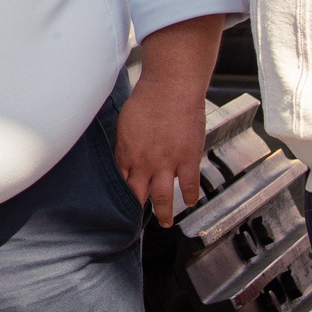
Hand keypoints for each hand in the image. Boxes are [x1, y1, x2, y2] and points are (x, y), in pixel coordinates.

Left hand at [113, 75, 205, 225]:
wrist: (170, 88)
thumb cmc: (146, 99)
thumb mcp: (125, 123)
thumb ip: (126, 144)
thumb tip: (126, 155)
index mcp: (126, 153)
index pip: (120, 181)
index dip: (122, 193)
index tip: (123, 202)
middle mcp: (144, 163)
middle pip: (138, 194)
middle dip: (137, 208)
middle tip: (137, 221)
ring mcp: (167, 164)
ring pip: (163, 198)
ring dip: (164, 213)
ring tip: (165, 222)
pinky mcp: (188, 160)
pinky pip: (189, 185)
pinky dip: (190, 197)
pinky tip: (191, 203)